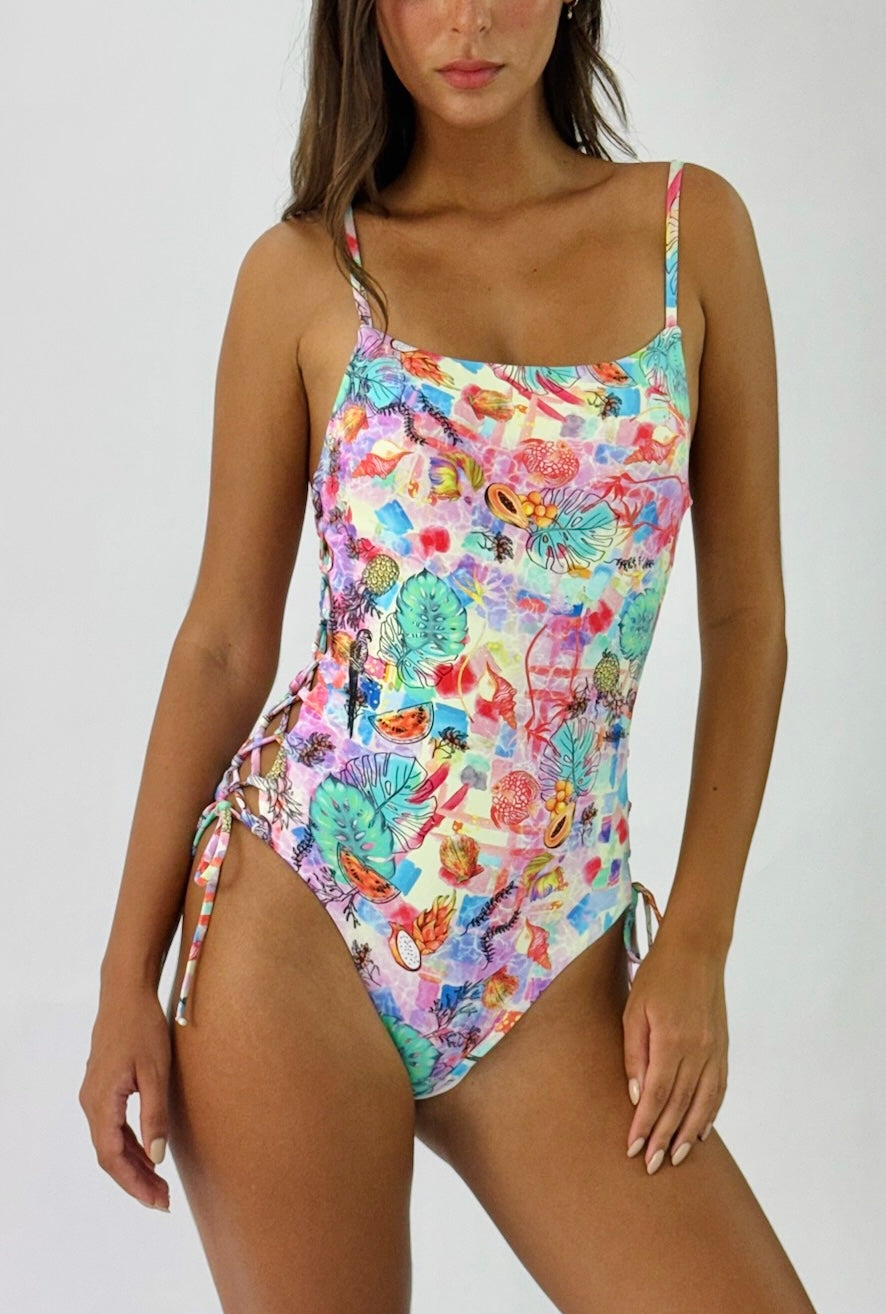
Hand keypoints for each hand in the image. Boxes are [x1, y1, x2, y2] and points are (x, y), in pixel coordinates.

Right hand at [79, 983, 171, 1210]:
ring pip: (110, 1142)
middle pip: (110, 1155)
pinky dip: (130, 1144)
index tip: (157, 1202)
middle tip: (164, 1201)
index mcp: (101, 1102)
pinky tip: (148, 1152)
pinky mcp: (102, 1087)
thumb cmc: (143, 1028)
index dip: (134, 1184)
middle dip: (136, 1181)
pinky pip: (112, 1126)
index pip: (112, 1157)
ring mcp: (93, 1095)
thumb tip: (158, 1159)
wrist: (125, 993)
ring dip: (134, 1165)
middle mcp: (91, 1102)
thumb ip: (155, 1116)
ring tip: (160, 1185)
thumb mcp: (156, 1073)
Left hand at [622, 928, 727, 1173]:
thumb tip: (634, 1095)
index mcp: (671, 1040)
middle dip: (665, 1138)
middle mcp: (697, 1050)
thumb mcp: (634, 1010)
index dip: (645, 1124)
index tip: (634, 1148)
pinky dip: (710, 1113)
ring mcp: (714, 1051)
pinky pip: (718, 1089)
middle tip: (652, 1165)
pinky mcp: (723, 1048)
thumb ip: (634, 1054)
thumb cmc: (657, 976)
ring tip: (676, 1158)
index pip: (657, 1094)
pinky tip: (701, 1131)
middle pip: (680, 1105)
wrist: (696, 951)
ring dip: (689, 1134)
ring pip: (703, 1103)